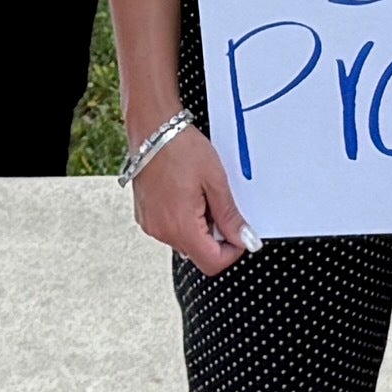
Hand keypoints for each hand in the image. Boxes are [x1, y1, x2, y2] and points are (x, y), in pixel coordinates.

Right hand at [132, 125, 253, 273]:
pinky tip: (186, 194)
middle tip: (218, 203)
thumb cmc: (181, 148)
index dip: (232, 251)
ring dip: (199, 226)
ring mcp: (151, 224)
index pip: (213, 263)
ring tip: (200, 194)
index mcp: (180, 227)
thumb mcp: (215, 181)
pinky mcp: (145, 216)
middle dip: (215, 235)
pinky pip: (171, 229)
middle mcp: (161, 231)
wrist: (152, 129)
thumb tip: (246, 240)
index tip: (239, 232)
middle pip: (199, 253)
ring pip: (185, 241)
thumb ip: (230, 217)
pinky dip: (183, 219)